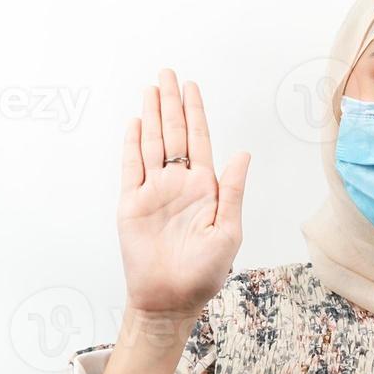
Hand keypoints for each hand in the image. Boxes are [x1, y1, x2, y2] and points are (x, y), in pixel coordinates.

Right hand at [117, 68, 249, 325]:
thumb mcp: (228, 232)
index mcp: (204, 189)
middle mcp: (178, 185)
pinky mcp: (131, 204)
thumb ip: (232, 191)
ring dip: (152, 116)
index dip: (195, 113)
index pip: (199, 142)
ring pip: (152, 144)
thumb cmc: (204, 274)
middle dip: (171, 103)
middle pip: (174, 134)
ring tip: (151, 88)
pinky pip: (131, 167)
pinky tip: (136, 122)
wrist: (169, 299)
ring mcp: (154, 192)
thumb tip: (242, 153)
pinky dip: (132, 144)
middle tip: (168, 74)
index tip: (192, 87)